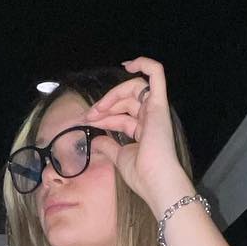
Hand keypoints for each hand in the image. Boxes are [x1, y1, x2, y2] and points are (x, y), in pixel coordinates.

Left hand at [81, 55, 193, 216]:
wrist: (156, 181)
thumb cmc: (142, 175)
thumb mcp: (119, 157)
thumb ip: (108, 146)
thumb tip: (95, 140)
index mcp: (145, 131)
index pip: (122, 117)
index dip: (104, 116)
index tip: (88, 122)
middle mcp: (152, 118)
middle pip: (126, 101)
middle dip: (105, 105)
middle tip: (89, 116)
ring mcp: (156, 110)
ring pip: (134, 89)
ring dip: (112, 96)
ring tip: (97, 109)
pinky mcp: (159, 105)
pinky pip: (157, 75)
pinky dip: (145, 64)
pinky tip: (129, 64)